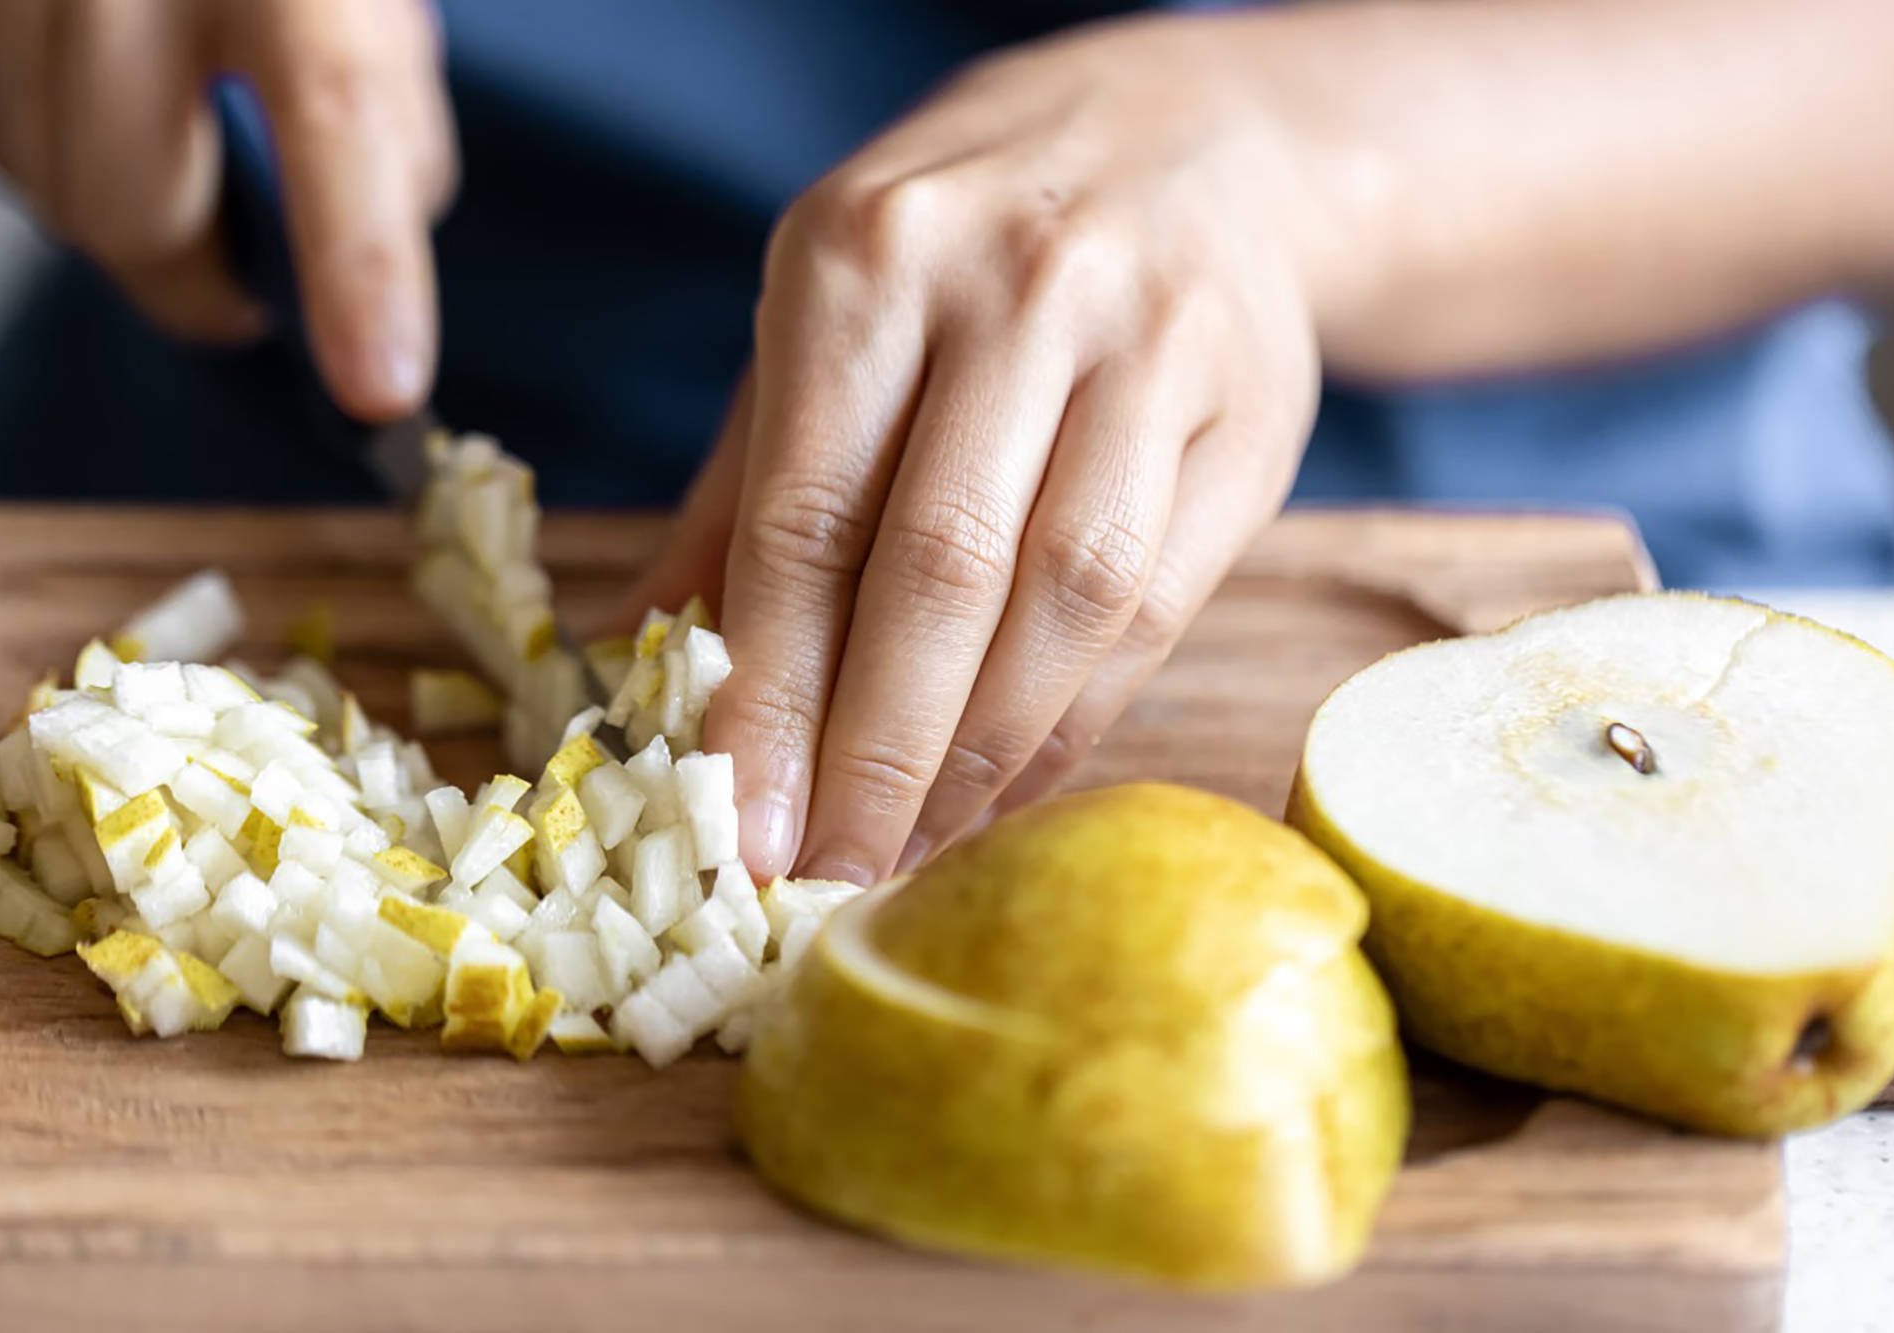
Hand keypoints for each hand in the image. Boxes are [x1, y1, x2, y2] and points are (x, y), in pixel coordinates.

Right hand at [0, 0, 453, 419]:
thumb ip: (383, 97)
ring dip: (114, 191)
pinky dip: (33, 133)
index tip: (380, 387)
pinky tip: (65, 56)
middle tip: (242, 258)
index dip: (359, 269)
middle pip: (134, 209)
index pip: (334, 120)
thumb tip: (369, 234)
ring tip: (150, 102)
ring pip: (48, 192)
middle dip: (198, 263)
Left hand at [617, 17, 1321, 883]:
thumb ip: (742, 485)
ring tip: (913, 846)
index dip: (772, 689)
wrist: (1183, 141)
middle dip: (877, 750)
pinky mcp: (1251, 414)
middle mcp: (1016, 285)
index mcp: (867, 256)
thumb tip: (642, 653)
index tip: (743, 822)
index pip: (808, 513)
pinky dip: (1073, 718)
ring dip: (982, 753)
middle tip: (827, 871)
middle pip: (941, 568)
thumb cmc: (962, 250)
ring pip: (1066, 599)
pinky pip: (1154, 605)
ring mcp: (1150, 343)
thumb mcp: (824, 314)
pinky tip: (1007, 781)